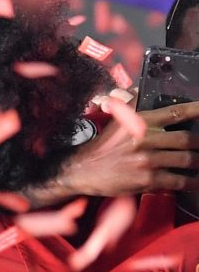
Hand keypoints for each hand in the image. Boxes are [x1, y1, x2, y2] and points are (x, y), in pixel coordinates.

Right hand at [51, 100, 198, 198]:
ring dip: (198, 162)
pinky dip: (192, 182)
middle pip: (187, 139)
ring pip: (187, 160)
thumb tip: (139, 89)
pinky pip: (179, 180)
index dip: (197, 110)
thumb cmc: (102, 147)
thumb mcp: (116, 122)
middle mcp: (145, 139)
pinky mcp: (148, 179)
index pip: (175, 113)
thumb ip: (131, 105)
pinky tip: (196, 182)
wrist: (84, 170)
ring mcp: (147, 160)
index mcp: (139, 123)